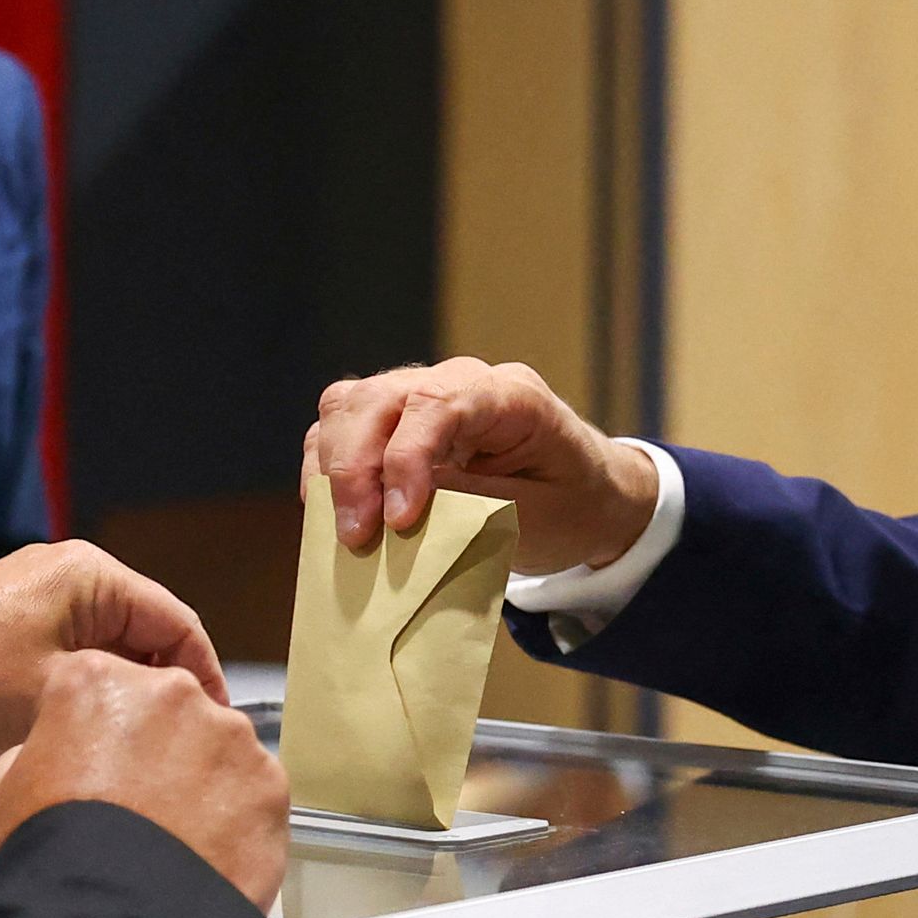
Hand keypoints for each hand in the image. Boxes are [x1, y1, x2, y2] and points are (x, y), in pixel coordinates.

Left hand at [0, 539, 225, 756]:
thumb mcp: (63, 694)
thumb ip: (132, 692)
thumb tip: (177, 707)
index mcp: (91, 575)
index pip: (179, 623)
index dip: (205, 676)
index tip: (216, 722)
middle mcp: (70, 571)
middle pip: (147, 629)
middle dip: (163, 683)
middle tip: (177, 736)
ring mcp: (40, 590)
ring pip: (111, 642)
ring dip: (123, 685)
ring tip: (134, 736)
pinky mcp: (15, 614)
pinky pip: (75, 645)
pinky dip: (89, 681)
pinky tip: (87, 722)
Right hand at [0, 650, 286, 909]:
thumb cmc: (43, 855)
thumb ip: (36, 753)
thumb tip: (63, 754)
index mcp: (97, 680)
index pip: (100, 686)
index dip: (95, 730)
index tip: (92, 769)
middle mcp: (174, 690)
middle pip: (169, 710)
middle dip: (157, 749)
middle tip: (137, 809)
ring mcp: (231, 735)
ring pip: (218, 749)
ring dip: (201, 782)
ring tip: (175, 840)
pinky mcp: (270, 782)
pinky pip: (253, 792)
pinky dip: (236, 819)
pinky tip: (208, 856)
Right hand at [307, 357, 656, 571]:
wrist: (589, 499)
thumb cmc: (572, 506)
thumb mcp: (537, 516)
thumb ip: (470, 504)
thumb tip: (395, 511)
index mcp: (513, 395)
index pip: (440, 404)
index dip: (406, 459)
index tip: (398, 520)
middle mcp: (462, 381)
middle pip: (382, 398)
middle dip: (356, 468)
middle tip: (357, 537)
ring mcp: (426, 395)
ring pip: (351, 404)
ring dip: (335, 466)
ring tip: (344, 528)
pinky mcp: (399, 422)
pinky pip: (343, 426)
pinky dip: (327, 466)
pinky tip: (332, 510)